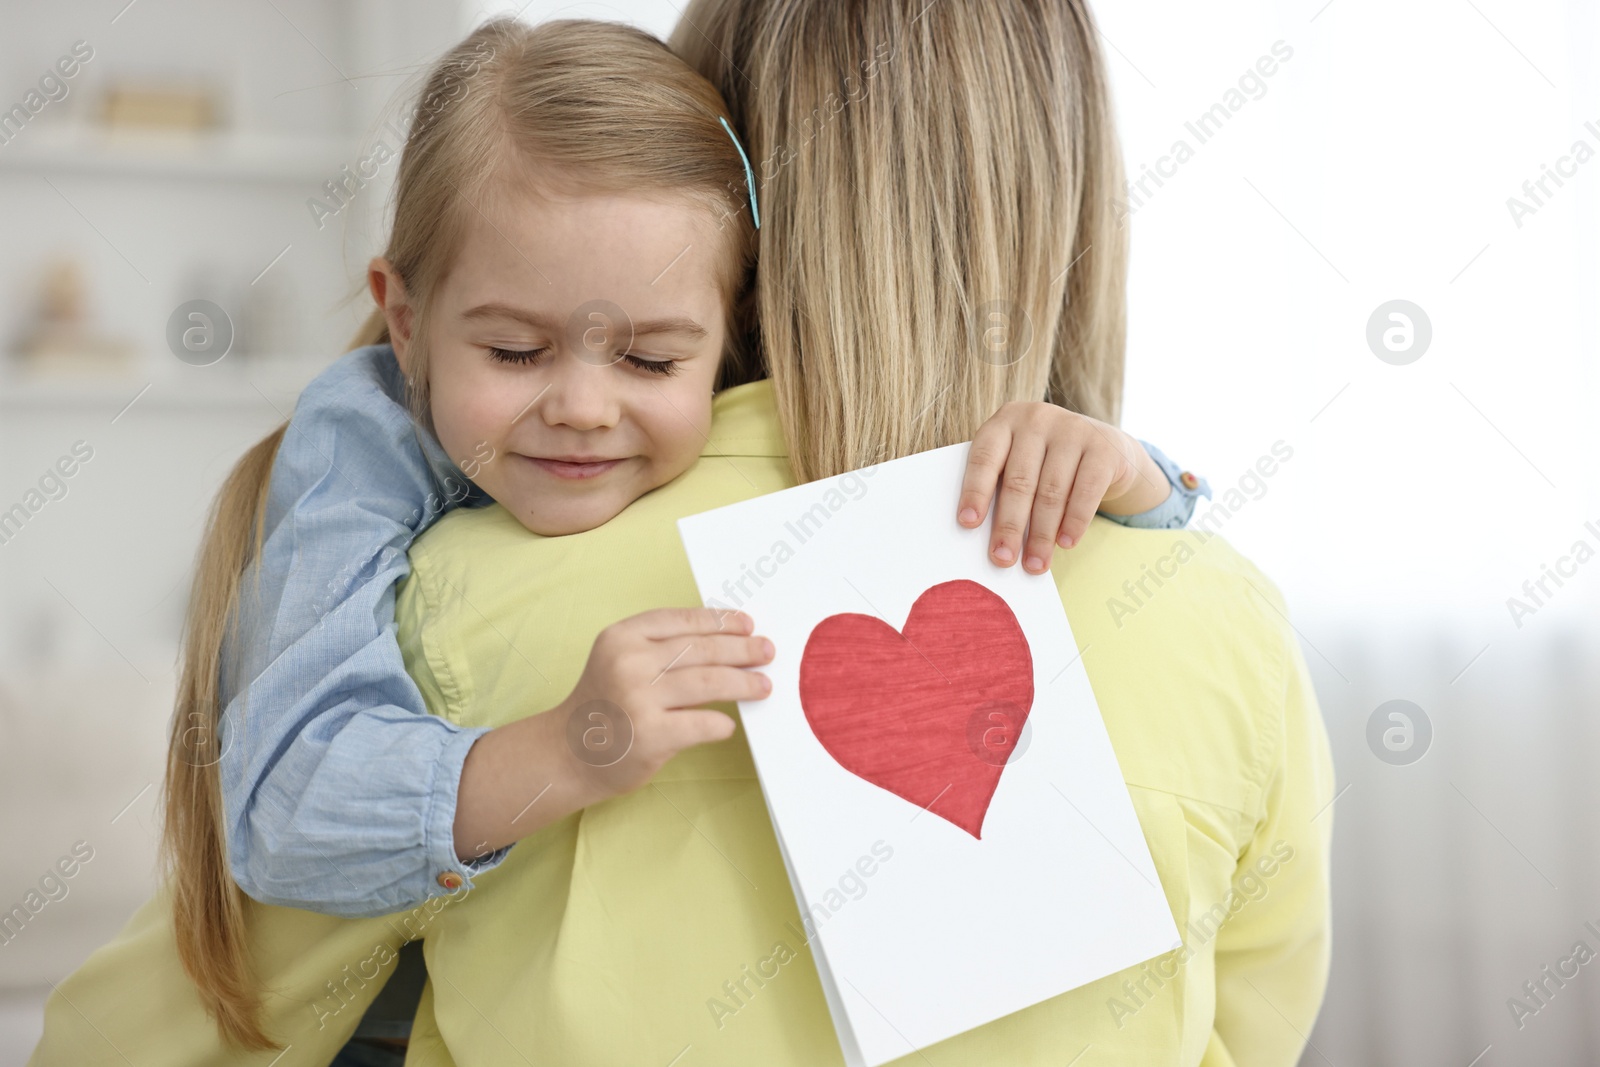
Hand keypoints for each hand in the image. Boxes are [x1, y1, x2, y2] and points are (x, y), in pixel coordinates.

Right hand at [555, 607, 772, 798]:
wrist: (567, 754)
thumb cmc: (603, 705)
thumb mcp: (618, 659)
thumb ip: (659, 647)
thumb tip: (725, 639)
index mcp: (622, 637)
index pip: (683, 620)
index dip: (720, 620)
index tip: (746, 624)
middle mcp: (629, 662)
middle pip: (702, 649)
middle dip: (742, 649)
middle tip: (766, 652)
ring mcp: (639, 699)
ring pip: (709, 681)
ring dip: (744, 683)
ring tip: (763, 685)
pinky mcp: (651, 735)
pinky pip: (703, 723)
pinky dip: (722, 724)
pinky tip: (729, 725)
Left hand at [957, 402, 1168, 573]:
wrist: (1104, 447)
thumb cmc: (1046, 462)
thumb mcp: (1021, 462)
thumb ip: (1003, 487)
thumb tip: (990, 538)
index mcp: (1005, 421)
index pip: (985, 457)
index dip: (975, 491)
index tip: (967, 524)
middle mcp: (1037, 419)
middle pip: (1019, 480)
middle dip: (1010, 525)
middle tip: (1002, 558)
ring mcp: (1072, 429)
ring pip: (1052, 490)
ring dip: (1042, 534)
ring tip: (1035, 563)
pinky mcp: (1103, 447)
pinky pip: (1086, 491)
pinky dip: (1075, 521)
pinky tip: (1066, 543)